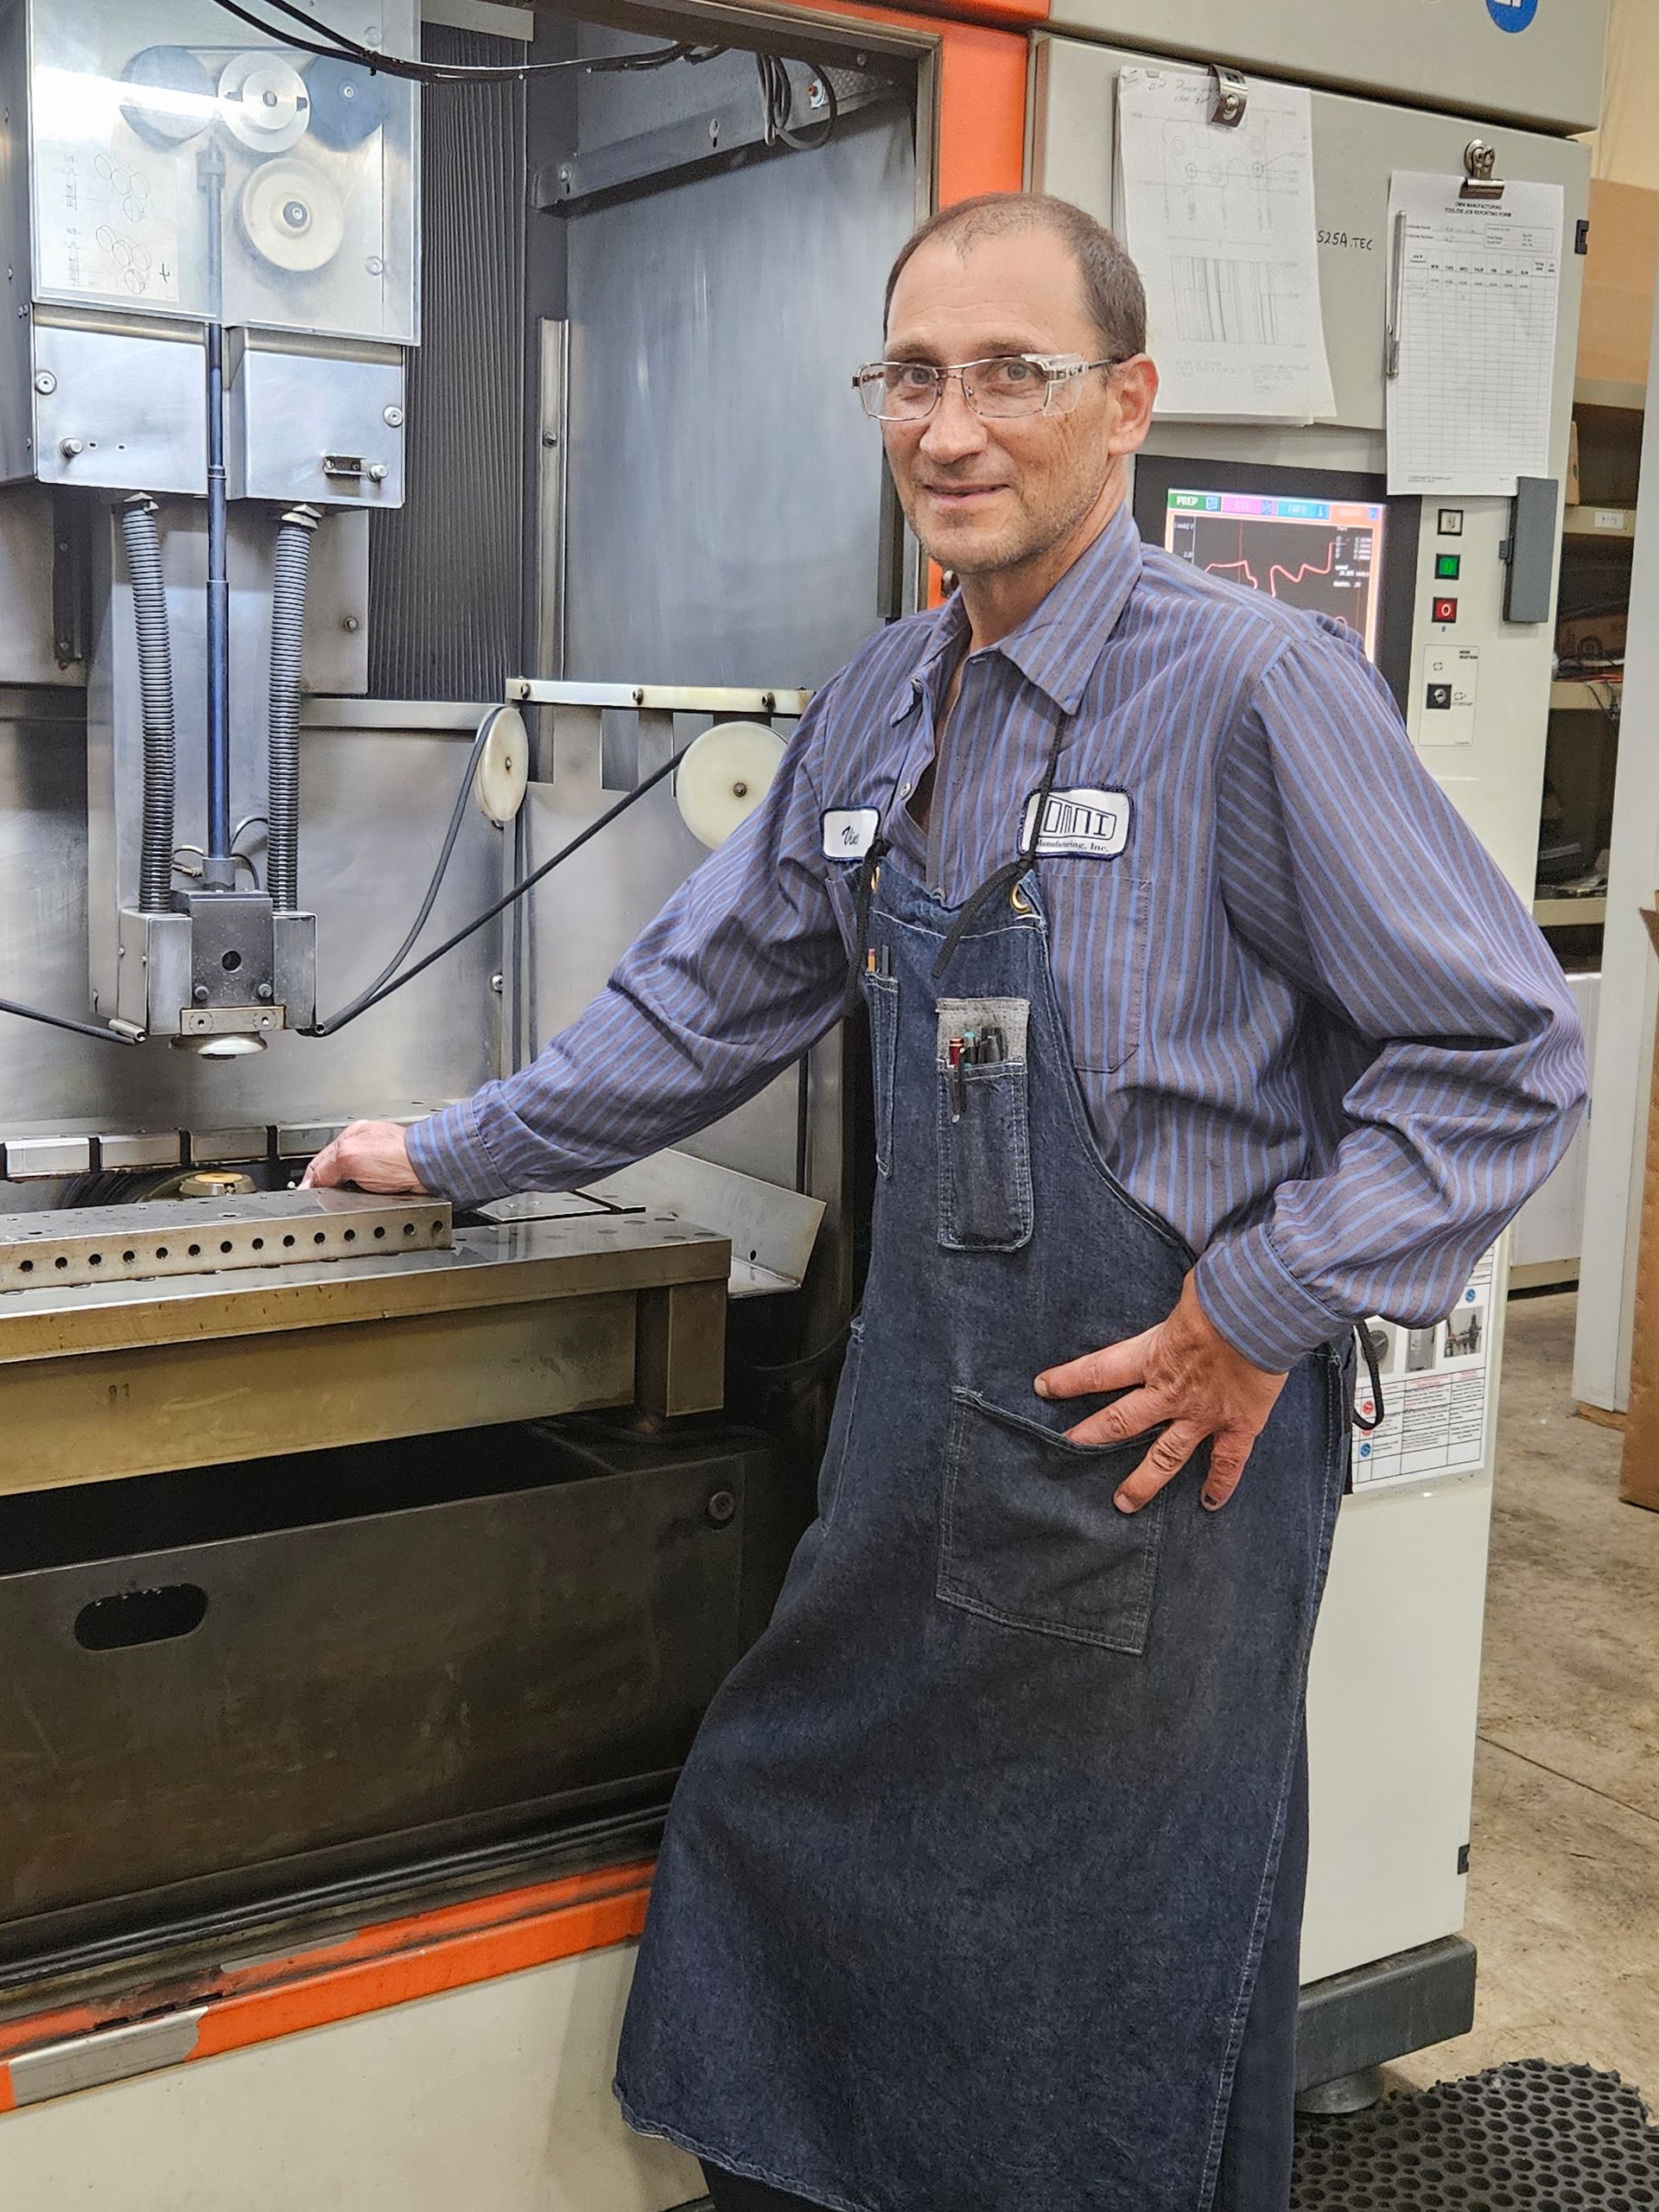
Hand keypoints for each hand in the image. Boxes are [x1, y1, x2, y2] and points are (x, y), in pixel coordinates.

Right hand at [300, 1120, 427, 1193]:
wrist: (432, 1169)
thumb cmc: (399, 1156)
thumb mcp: (349, 1158)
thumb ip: (326, 1168)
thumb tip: (310, 1184)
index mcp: (352, 1137)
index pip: (320, 1161)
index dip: (312, 1180)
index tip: (306, 1195)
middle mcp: (367, 1148)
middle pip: (337, 1173)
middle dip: (331, 1188)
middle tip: (327, 1201)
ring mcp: (381, 1165)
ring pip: (353, 1185)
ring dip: (350, 1195)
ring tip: (350, 1202)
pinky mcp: (394, 1180)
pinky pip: (371, 1194)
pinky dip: (368, 1200)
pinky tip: (369, 1202)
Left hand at [1033, 1273, 1286, 1514]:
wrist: (1263, 1314)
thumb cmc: (1227, 1292)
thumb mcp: (1189, 1291)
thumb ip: (1181, 1302)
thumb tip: (1190, 1290)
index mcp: (1152, 1356)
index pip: (1097, 1371)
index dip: (1067, 1381)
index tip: (1041, 1388)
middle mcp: (1170, 1393)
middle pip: (1121, 1422)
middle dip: (1091, 1437)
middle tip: (1067, 1451)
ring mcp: (1203, 1415)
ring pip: (1165, 1457)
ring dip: (1143, 1482)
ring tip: (1123, 1503)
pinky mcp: (1238, 1426)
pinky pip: (1226, 1464)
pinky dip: (1219, 1485)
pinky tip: (1209, 1504)